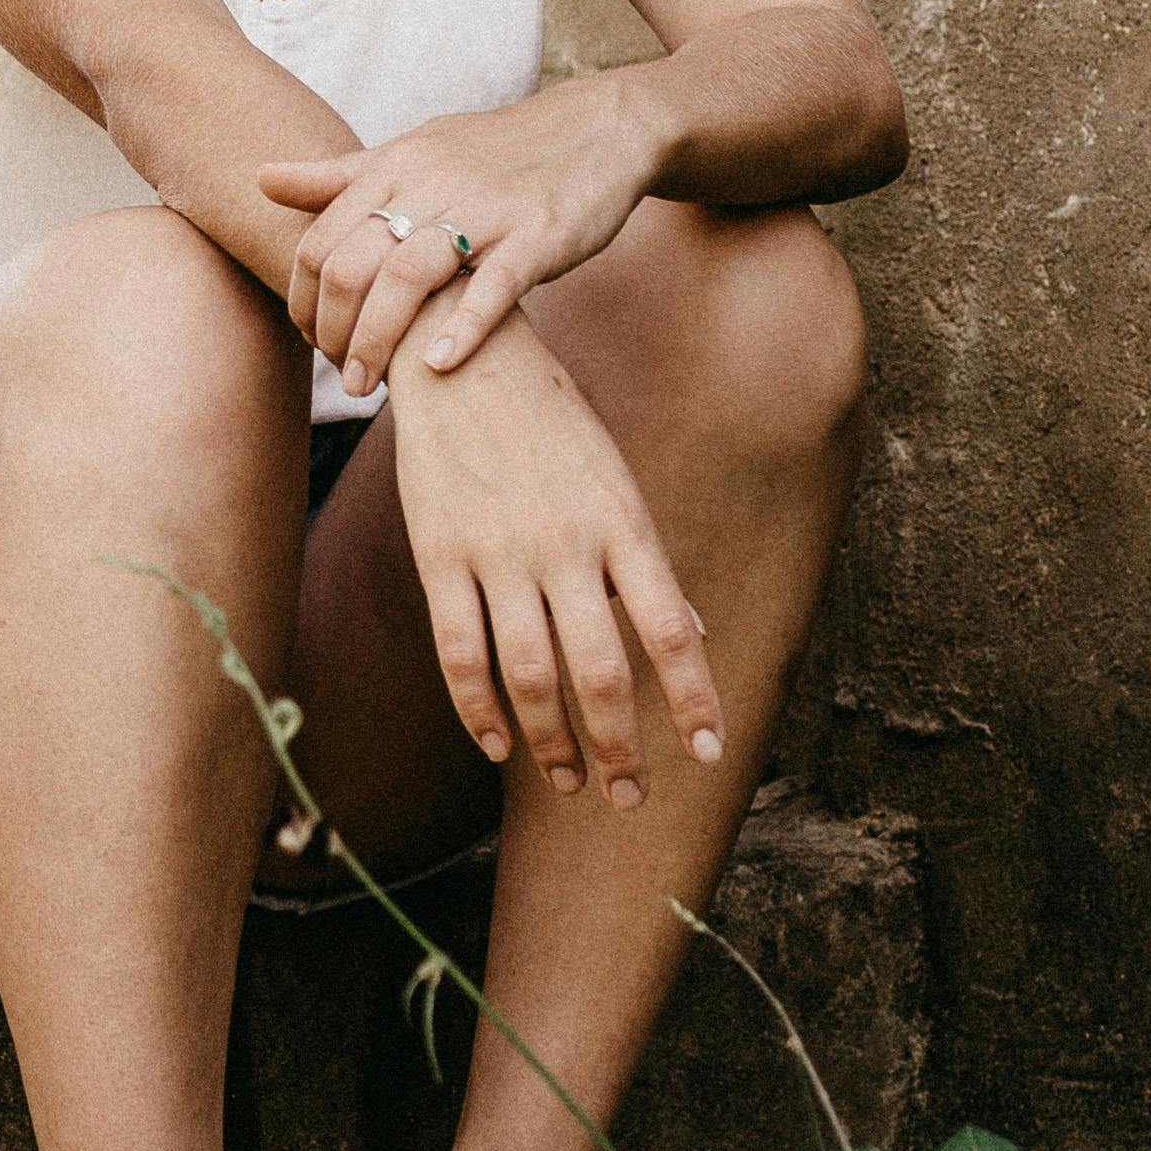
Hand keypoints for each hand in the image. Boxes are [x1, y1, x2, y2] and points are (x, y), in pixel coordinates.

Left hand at [262, 74, 660, 391]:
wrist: (598, 129)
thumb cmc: (495, 152)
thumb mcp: (414, 151)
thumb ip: (340, 176)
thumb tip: (262, 179)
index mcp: (396, 166)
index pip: (320, 242)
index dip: (304, 301)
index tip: (314, 341)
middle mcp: (432, 184)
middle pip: (353, 265)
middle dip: (334, 332)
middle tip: (342, 375)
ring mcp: (487, 210)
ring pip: (409, 277)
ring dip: (379, 342)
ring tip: (370, 387)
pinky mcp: (539, 235)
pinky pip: (494, 285)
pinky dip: (462, 328)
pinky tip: (438, 366)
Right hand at [382, 310, 721, 801]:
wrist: (461, 353)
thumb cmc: (553, 423)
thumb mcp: (616, 481)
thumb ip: (648, 566)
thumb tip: (697, 636)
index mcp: (622, 522)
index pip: (671, 630)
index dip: (693, 700)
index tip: (710, 755)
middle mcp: (565, 542)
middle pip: (600, 671)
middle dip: (620, 748)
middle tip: (631, 798)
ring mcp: (498, 551)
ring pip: (528, 676)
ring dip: (553, 744)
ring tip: (571, 783)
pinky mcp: (440, 554)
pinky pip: (459, 652)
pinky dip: (479, 711)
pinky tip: (499, 748)